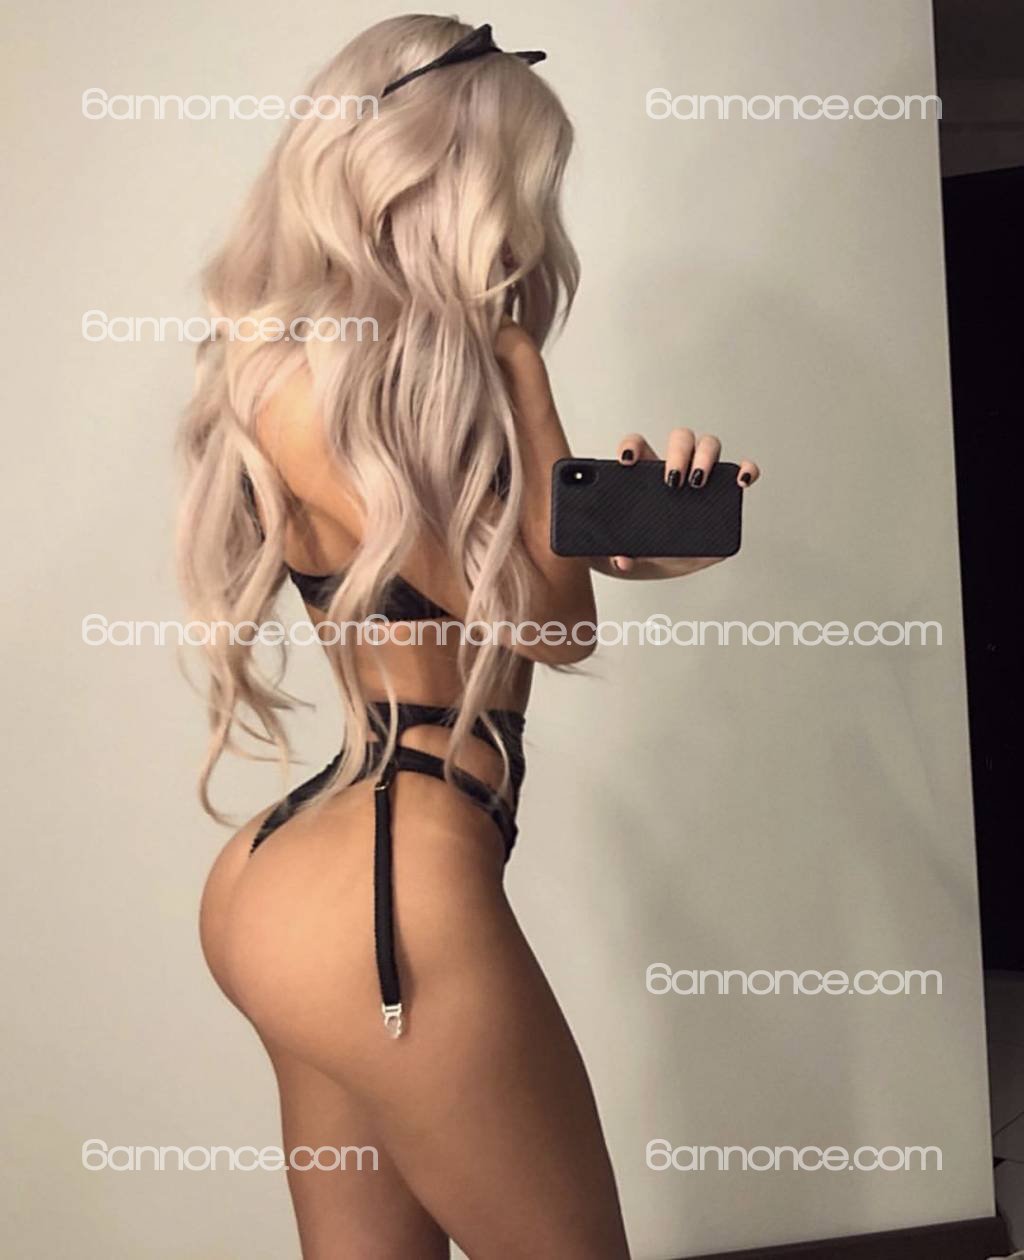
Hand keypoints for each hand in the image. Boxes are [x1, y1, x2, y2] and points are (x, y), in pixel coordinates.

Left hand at [610, 429, 760, 575]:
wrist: (665, 563)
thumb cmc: (641, 547)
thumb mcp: (625, 551)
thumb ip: (616, 556)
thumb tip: (622, 560)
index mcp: (645, 475)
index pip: (638, 445)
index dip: (632, 445)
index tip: (627, 461)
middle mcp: (676, 467)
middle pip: (681, 439)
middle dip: (678, 453)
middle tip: (672, 480)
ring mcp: (702, 476)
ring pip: (709, 446)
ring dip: (706, 457)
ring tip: (698, 482)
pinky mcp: (725, 492)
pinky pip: (740, 471)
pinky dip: (746, 470)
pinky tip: (741, 480)